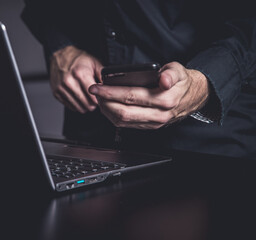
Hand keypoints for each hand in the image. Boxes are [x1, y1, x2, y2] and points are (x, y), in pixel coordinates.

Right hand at [50, 45, 102, 112]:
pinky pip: (70, 106)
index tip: (101, 98)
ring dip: (85, 106)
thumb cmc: (79, 59)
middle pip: (86, 104)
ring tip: (88, 99)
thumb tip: (112, 84)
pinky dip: (76, 105)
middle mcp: (69, 81)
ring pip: (78, 108)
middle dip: (93, 104)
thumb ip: (103, 75)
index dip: (99, 100)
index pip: (93, 96)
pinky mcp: (56, 93)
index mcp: (80, 74)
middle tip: (95, 99)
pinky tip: (79, 98)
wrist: (61, 56)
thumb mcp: (94, 63)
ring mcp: (61, 88)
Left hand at [89, 62, 209, 128]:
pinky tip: (108, 106)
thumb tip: (163, 79)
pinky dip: (114, 116)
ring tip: (99, 98)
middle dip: (104, 102)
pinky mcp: (149, 126)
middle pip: (123, 112)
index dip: (111, 92)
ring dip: (107, 110)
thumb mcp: (178, 70)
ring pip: (123, 121)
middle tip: (94, 92)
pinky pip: (127, 125)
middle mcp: (158, 115)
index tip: (97, 87)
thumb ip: (170, 73)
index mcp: (165, 99)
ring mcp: (154, 123)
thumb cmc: (182, 82)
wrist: (193, 97)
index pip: (131, 96)